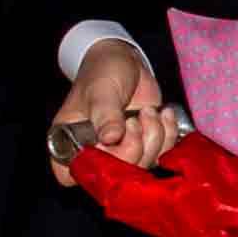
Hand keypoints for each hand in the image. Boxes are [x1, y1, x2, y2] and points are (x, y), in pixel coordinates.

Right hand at [47, 36, 180, 186]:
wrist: (125, 61)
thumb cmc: (102, 73)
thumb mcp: (101, 91)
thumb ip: (106, 115)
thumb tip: (111, 138)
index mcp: (69, 144)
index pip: (71, 175)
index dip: (95, 166)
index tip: (111, 140)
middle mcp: (94, 154)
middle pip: (116, 174)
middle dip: (134, 146)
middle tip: (134, 119)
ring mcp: (121, 152)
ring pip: (144, 165)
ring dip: (154, 136)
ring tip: (148, 111)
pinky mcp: (145, 146)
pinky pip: (163, 154)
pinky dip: (169, 134)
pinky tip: (163, 113)